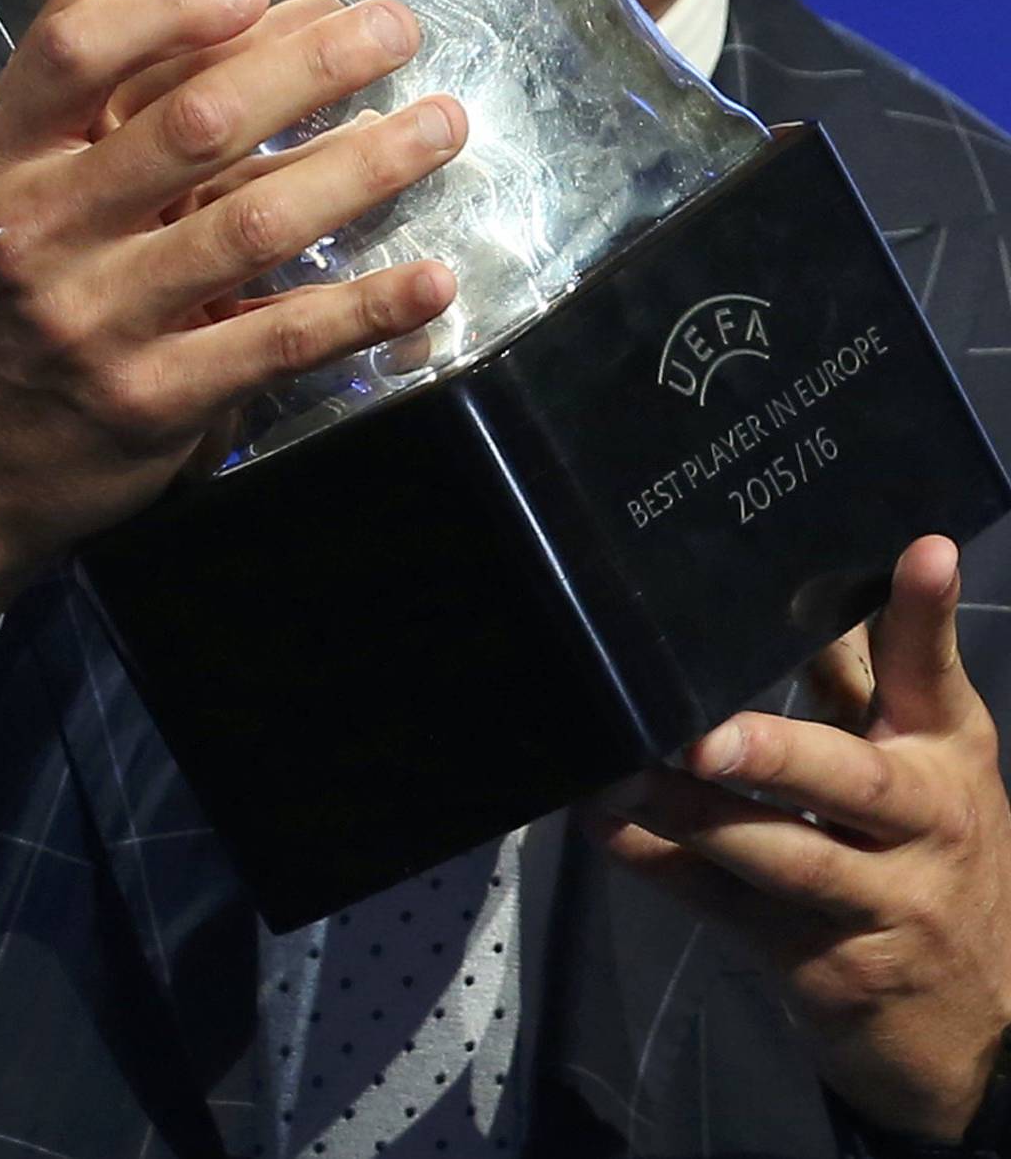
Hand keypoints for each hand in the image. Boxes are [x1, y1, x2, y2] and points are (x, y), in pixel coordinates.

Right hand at [0, 0, 464, 639]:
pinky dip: (366, 306)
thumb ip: (85, 97)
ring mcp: (97, 319)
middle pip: (192, 122)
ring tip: (442, 124)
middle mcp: (38, 230)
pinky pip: (278, 338)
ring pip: (252, 223)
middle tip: (394, 28)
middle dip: (312, 65)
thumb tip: (239, 4)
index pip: (76, 46)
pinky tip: (433, 277)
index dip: (175, 3)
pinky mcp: (154, 400)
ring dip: (363, 166)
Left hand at [584, 538, 1010, 1139]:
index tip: (921, 551)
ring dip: (691, 815)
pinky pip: (731, 910)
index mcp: (944, 756)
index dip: (926, 614)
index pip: (934, 675)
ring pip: (780, 855)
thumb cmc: (933, 859)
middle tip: (704, 736)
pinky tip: (608, 830)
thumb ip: (870, 675)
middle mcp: (924, 828)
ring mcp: (879, 906)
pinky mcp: (823, 968)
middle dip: (775, 755)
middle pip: (849, 782)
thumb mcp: (925, 764)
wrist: (978, 1030)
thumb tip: (827, 568)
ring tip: (620, 774)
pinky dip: (663, 868)